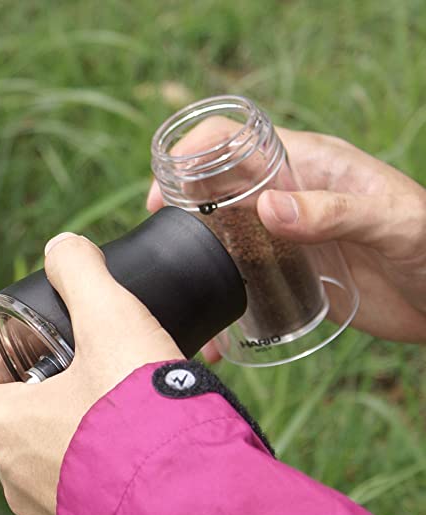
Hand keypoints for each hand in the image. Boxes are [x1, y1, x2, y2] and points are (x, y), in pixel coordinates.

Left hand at [0, 234, 182, 514]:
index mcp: (7, 427)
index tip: (23, 351)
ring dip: (78, 426)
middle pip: (11, 421)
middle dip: (46, 389)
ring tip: (124, 403)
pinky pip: (87, 492)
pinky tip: (147, 443)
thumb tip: (63, 249)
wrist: (193, 507)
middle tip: (86, 368)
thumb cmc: (141, 416)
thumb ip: (82, 274)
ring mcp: (52, 514)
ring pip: (51, 458)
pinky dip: (107, 464)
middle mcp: (18, 478)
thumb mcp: (112, 322)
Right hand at [148, 128, 425, 360]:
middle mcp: (285, 197)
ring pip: (221, 239)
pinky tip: (214, 335)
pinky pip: (240, 283)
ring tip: (176, 291)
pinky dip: (221, 306)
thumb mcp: (391, 221)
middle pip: (215, 191)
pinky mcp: (283, 276)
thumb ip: (333, 211)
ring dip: (195, 259)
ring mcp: (280, 238)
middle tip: (160, 244)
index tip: (164, 194)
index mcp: (306, 165)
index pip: (234, 142)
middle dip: (180, 210)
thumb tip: (265, 208)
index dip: (190, 157)